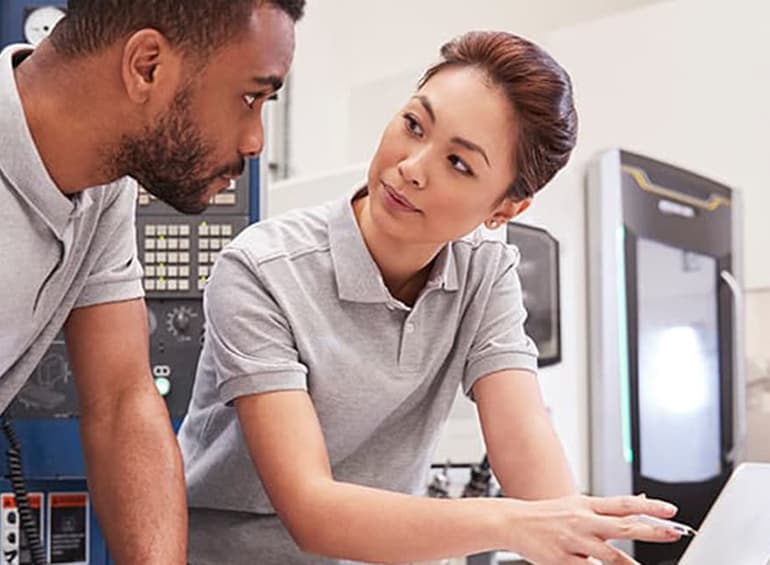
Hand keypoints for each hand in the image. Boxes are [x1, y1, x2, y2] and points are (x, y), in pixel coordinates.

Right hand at [505, 494, 681, 564]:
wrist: (514, 522)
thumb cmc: (549, 515)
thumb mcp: (577, 503)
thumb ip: (609, 508)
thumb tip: (641, 502)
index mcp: (587, 504)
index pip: (624, 504)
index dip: (649, 506)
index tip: (671, 511)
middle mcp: (583, 520)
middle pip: (623, 527)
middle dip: (651, 531)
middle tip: (674, 534)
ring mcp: (574, 541)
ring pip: (611, 556)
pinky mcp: (563, 560)